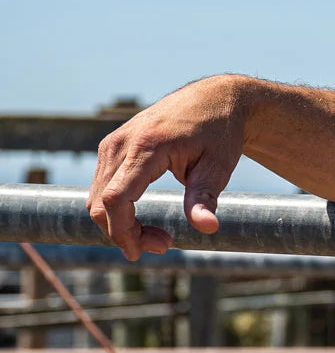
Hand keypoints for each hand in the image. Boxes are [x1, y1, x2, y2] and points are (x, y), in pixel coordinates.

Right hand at [87, 76, 248, 260]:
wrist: (215, 99)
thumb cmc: (220, 134)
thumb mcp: (219, 166)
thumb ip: (206, 198)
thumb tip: (208, 228)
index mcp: (147, 146)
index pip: (116, 197)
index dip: (123, 231)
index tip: (140, 253)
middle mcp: (121, 143)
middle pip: (101, 202)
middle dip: (124, 233)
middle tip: (164, 245)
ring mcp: (113, 143)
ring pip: (97, 196)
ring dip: (120, 224)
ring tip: (159, 236)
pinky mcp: (113, 147)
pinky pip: (102, 186)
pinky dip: (117, 209)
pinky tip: (143, 220)